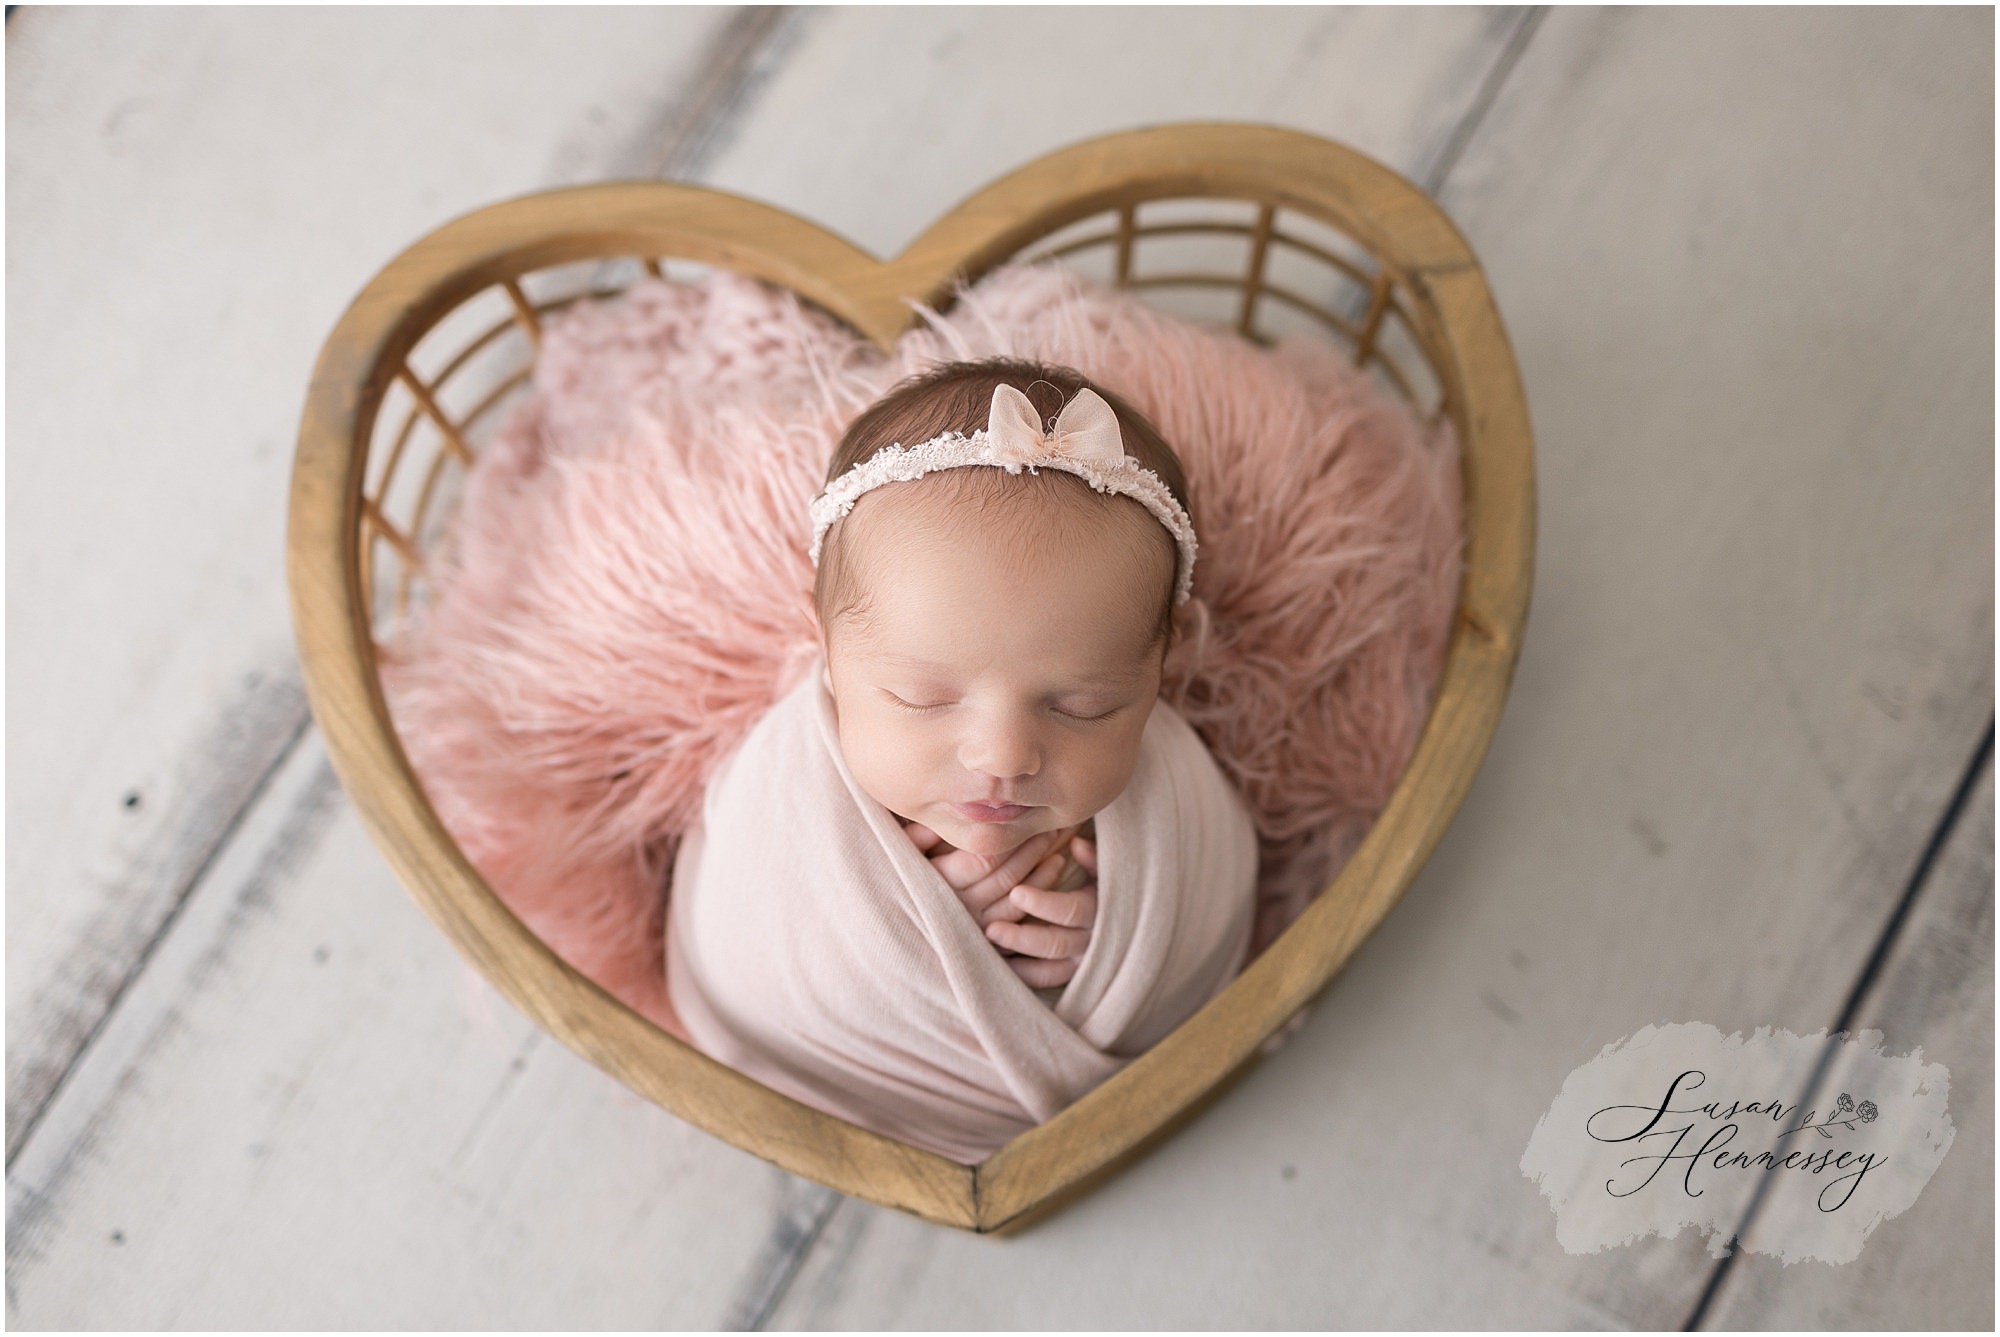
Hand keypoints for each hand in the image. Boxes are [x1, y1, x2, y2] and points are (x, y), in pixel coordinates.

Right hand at [903, 821, 1097, 989]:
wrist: (884, 936)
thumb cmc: (890, 883)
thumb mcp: (897, 856)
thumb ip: (917, 836)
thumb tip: (941, 813)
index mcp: (938, 884)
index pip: (984, 857)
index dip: (1010, 835)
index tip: (1027, 812)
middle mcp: (957, 909)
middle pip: (1006, 877)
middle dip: (1033, 846)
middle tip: (1052, 821)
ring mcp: (972, 928)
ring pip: (1017, 899)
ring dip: (1042, 869)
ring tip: (1058, 841)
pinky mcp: (982, 943)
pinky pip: (1018, 919)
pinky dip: (1039, 893)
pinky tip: (1053, 869)